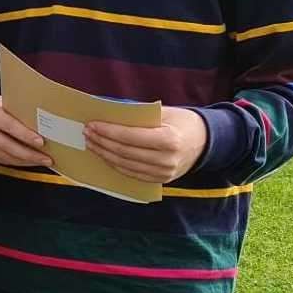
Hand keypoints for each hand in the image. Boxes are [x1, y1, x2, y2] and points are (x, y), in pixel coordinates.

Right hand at [0, 96, 46, 166]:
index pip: (8, 125)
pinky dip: (21, 163)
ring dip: (27, 160)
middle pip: (6, 144)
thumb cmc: (9, 105)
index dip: (24, 135)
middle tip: (47, 157)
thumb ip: (26, 109)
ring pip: (6, 156)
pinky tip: (33, 161)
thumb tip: (51, 120)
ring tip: (44, 160)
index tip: (41, 142)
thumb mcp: (15, 102)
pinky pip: (4, 160)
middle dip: (29, 153)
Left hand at [85, 108, 207, 183]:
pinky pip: (131, 173)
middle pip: (124, 152)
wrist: (205, 142)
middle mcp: (166, 160)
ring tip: (91, 142)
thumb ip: (138, 115)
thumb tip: (107, 114)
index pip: (130, 137)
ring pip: (124, 165)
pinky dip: (114, 164)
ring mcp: (163, 173)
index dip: (108, 131)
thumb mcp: (164, 113)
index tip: (92, 124)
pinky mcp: (160, 180)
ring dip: (104, 154)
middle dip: (102, 141)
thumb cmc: (182, 122)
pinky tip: (104, 154)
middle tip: (87, 132)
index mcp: (169, 140)